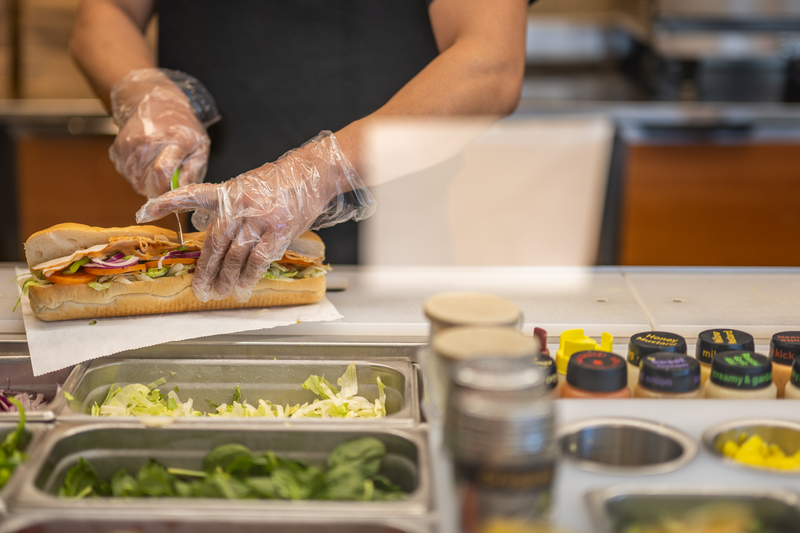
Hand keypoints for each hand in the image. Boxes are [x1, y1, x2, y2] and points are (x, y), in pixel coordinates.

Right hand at [109, 69, 211, 197]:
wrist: (153, 101)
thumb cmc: (181, 125)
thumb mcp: (200, 145)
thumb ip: (194, 171)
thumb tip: (183, 193)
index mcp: (173, 140)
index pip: (161, 172)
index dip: (164, 192)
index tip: (169, 200)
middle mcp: (147, 142)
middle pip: (147, 183)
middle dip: (159, 190)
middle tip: (168, 180)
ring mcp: (128, 146)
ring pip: (135, 182)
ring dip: (147, 183)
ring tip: (158, 166)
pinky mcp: (117, 150)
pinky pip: (126, 174)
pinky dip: (136, 174)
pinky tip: (146, 161)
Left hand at [136, 131, 374, 301]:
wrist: (312, 173)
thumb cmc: (280, 182)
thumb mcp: (247, 186)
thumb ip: (229, 207)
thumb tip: (216, 237)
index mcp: (228, 191)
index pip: (191, 194)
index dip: (167, 203)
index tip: (143, 212)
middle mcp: (240, 204)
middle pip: (215, 242)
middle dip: (205, 270)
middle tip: (200, 289)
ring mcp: (260, 217)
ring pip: (236, 255)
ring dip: (227, 278)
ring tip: (221, 292)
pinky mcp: (279, 229)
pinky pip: (260, 258)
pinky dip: (250, 276)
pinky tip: (244, 287)